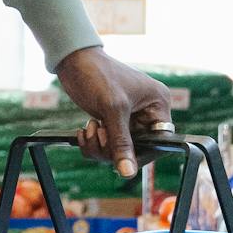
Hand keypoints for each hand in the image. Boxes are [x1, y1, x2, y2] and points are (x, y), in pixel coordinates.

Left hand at [55, 47, 175, 178]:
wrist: (72, 60)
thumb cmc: (98, 75)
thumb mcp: (112, 109)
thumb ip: (121, 141)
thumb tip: (128, 172)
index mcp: (158, 105)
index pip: (159, 141)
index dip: (141, 154)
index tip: (122, 158)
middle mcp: (147, 113)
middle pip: (137, 149)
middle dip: (113, 148)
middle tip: (99, 133)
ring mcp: (128, 118)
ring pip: (118, 149)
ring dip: (100, 146)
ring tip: (90, 127)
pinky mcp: (111, 120)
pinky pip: (106, 144)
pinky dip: (92, 142)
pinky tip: (84, 130)